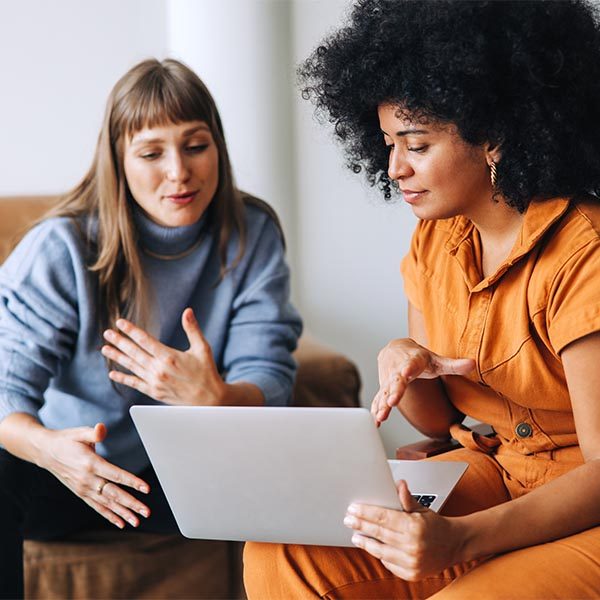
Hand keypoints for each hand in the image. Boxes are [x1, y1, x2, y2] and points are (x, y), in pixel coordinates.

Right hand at [40, 423, 149, 528]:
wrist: (46, 452)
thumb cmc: (67, 440)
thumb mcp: (80, 433)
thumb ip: (94, 433)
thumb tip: (102, 428)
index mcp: (91, 464)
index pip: (116, 475)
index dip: (132, 482)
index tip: (146, 489)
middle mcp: (87, 480)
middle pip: (113, 494)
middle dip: (131, 504)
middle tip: (146, 512)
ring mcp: (83, 489)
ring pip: (106, 504)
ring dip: (123, 513)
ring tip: (137, 521)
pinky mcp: (81, 493)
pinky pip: (97, 507)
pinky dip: (109, 515)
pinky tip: (120, 523)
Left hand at [101, 308, 225, 404]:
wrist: (209, 400)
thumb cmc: (207, 372)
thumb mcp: (202, 348)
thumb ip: (192, 329)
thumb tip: (188, 311)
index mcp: (169, 356)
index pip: (145, 340)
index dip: (131, 330)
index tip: (120, 323)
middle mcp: (159, 369)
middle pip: (134, 352)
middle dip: (119, 341)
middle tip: (107, 333)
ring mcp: (155, 382)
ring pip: (132, 367)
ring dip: (117, 357)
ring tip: (105, 348)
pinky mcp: (155, 392)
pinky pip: (135, 383)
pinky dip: (123, 378)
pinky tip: (113, 373)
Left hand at [344, 480, 464, 580]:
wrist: (454, 545)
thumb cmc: (436, 525)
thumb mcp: (422, 509)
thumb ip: (407, 499)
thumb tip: (398, 484)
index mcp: (414, 526)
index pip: (382, 517)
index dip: (365, 512)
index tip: (353, 509)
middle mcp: (412, 546)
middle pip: (378, 533)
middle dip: (360, 525)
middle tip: (348, 519)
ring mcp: (411, 562)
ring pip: (380, 551)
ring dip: (365, 543)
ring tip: (355, 536)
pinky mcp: (411, 574)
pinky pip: (389, 563)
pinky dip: (380, 555)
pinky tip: (374, 547)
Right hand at [372, 339, 473, 424]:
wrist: (395, 349)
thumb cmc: (418, 357)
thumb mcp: (436, 360)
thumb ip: (453, 365)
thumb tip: (473, 364)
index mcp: (412, 361)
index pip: (410, 365)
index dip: (408, 369)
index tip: (406, 373)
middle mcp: (397, 370)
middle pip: (395, 381)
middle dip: (393, 391)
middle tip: (391, 402)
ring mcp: (388, 379)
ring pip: (384, 392)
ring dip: (382, 404)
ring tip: (381, 417)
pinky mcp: (383, 387)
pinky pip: (379, 398)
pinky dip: (376, 408)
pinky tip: (376, 421)